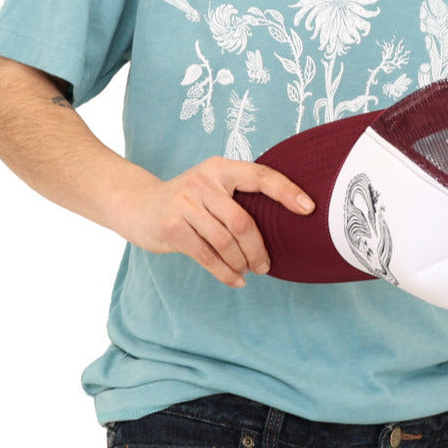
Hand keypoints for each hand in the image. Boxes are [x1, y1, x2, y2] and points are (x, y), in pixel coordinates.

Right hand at [121, 157, 313, 287]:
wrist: (138, 205)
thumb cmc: (186, 200)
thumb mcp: (211, 187)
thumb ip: (237, 197)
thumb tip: (283, 223)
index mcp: (220, 167)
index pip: (261, 175)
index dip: (287, 191)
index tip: (309, 208)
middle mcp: (203, 181)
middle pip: (243, 221)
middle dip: (258, 249)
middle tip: (266, 266)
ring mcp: (185, 203)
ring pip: (225, 241)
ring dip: (241, 263)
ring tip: (248, 272)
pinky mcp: (172, 226)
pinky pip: (206, 255)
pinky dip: (224, 272)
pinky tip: (235, 280)